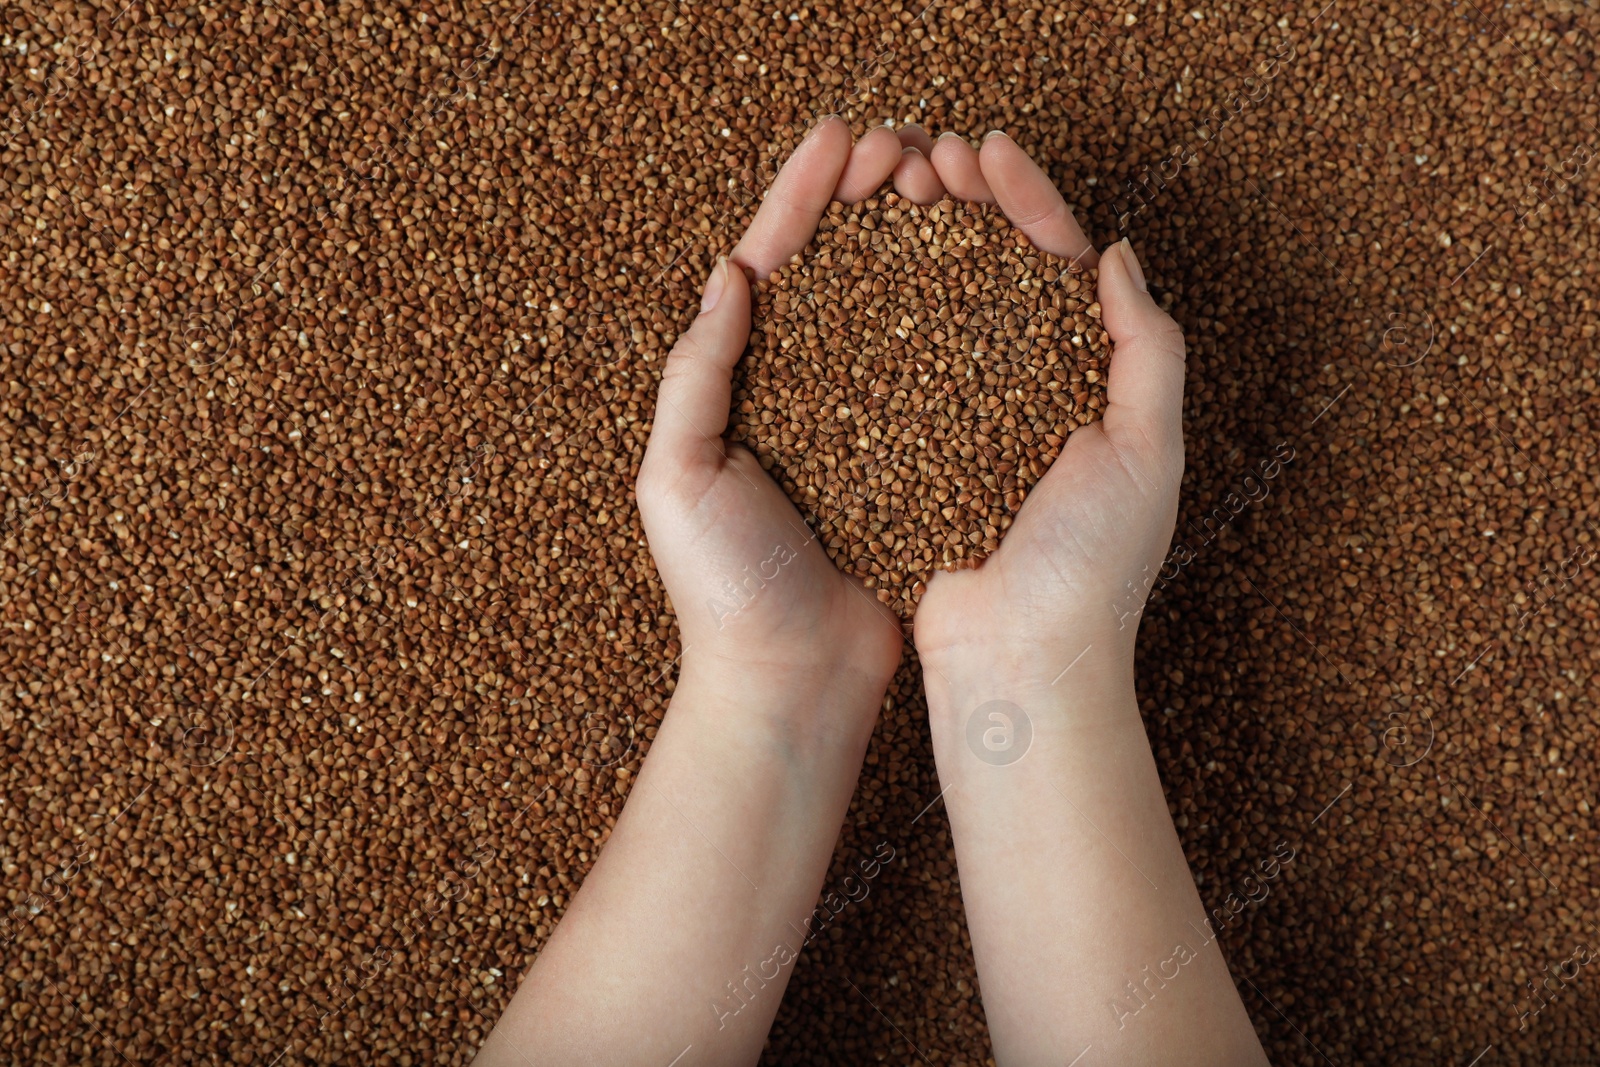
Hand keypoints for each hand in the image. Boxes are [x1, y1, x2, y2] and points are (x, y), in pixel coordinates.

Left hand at [638, 117, 927, 685]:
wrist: (791, 685)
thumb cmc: (725, 592)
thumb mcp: (678, 478)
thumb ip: (697, 377)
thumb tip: (731, 273)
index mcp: (737, 387)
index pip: (769, 266)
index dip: (801, 196)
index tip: (841, 137)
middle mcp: (803, 393)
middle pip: (837, 271)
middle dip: (867, 200)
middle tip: (907, 144)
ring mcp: (864, 423)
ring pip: (894, 309)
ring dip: (918, 242)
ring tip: (949, 183)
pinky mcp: (915, 459)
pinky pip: (939, 374)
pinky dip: (960, 319)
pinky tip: (989, 275)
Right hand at [910, 133, 1188, 683]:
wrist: (1020, 665)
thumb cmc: (1092, 568)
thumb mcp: (1150, 449)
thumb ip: (1148, 347)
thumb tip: (1116, 252)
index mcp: (1085, 379)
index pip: (1055, 264)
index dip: (1025, 199)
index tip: (986, 148)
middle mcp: (1020, 390)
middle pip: (987, 271)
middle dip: (959, 203)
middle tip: (922, 152)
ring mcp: (957, 419)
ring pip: (931, 307)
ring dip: (910, 242)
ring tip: (882, 188)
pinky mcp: (902, 453)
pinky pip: (884, 369)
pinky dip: (867, 314)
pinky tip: (842, 269)